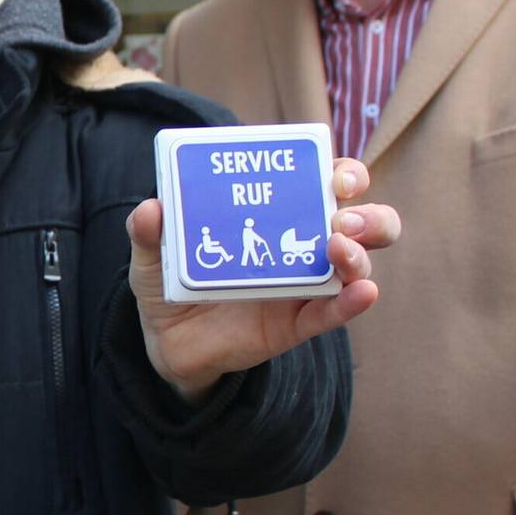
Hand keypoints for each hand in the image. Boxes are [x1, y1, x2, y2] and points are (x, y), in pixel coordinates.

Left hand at [126, 157, 400, 400]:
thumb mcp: (153, 254)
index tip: (334, 175)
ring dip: (359, 253)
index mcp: (274, 212)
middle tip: (343, 216)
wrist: (167, 341)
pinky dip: (353, 301)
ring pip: (356, 264)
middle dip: (366, 213)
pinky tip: (362, 292)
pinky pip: (334, 312)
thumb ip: (148, 232)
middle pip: (361, 221)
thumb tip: (151, 209)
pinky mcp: (297, 323)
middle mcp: (300, 243)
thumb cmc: (171, 280)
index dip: (342, 173)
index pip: (324, 181)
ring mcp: (304, 285)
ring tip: (339, 247)